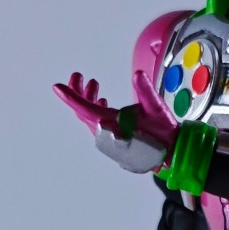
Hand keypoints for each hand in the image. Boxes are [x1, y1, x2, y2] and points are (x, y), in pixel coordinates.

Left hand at [53, 69, 176, 144]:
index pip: (84, 108)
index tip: (58, 87)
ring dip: (88, 99)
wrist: (170, 153)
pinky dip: (96, 109)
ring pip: (89, 116)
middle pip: (83, 111)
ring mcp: (108, 136)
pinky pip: (97, 122)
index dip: (70, 97)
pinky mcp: (114, 137)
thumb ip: (145, 91)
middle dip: (78, 92)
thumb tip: (137, 75)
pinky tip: (102, 101)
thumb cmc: (163, 134)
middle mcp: (105, 131)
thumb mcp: (156, 109)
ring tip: (93, 84)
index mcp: (111, 123)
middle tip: (78, 76)